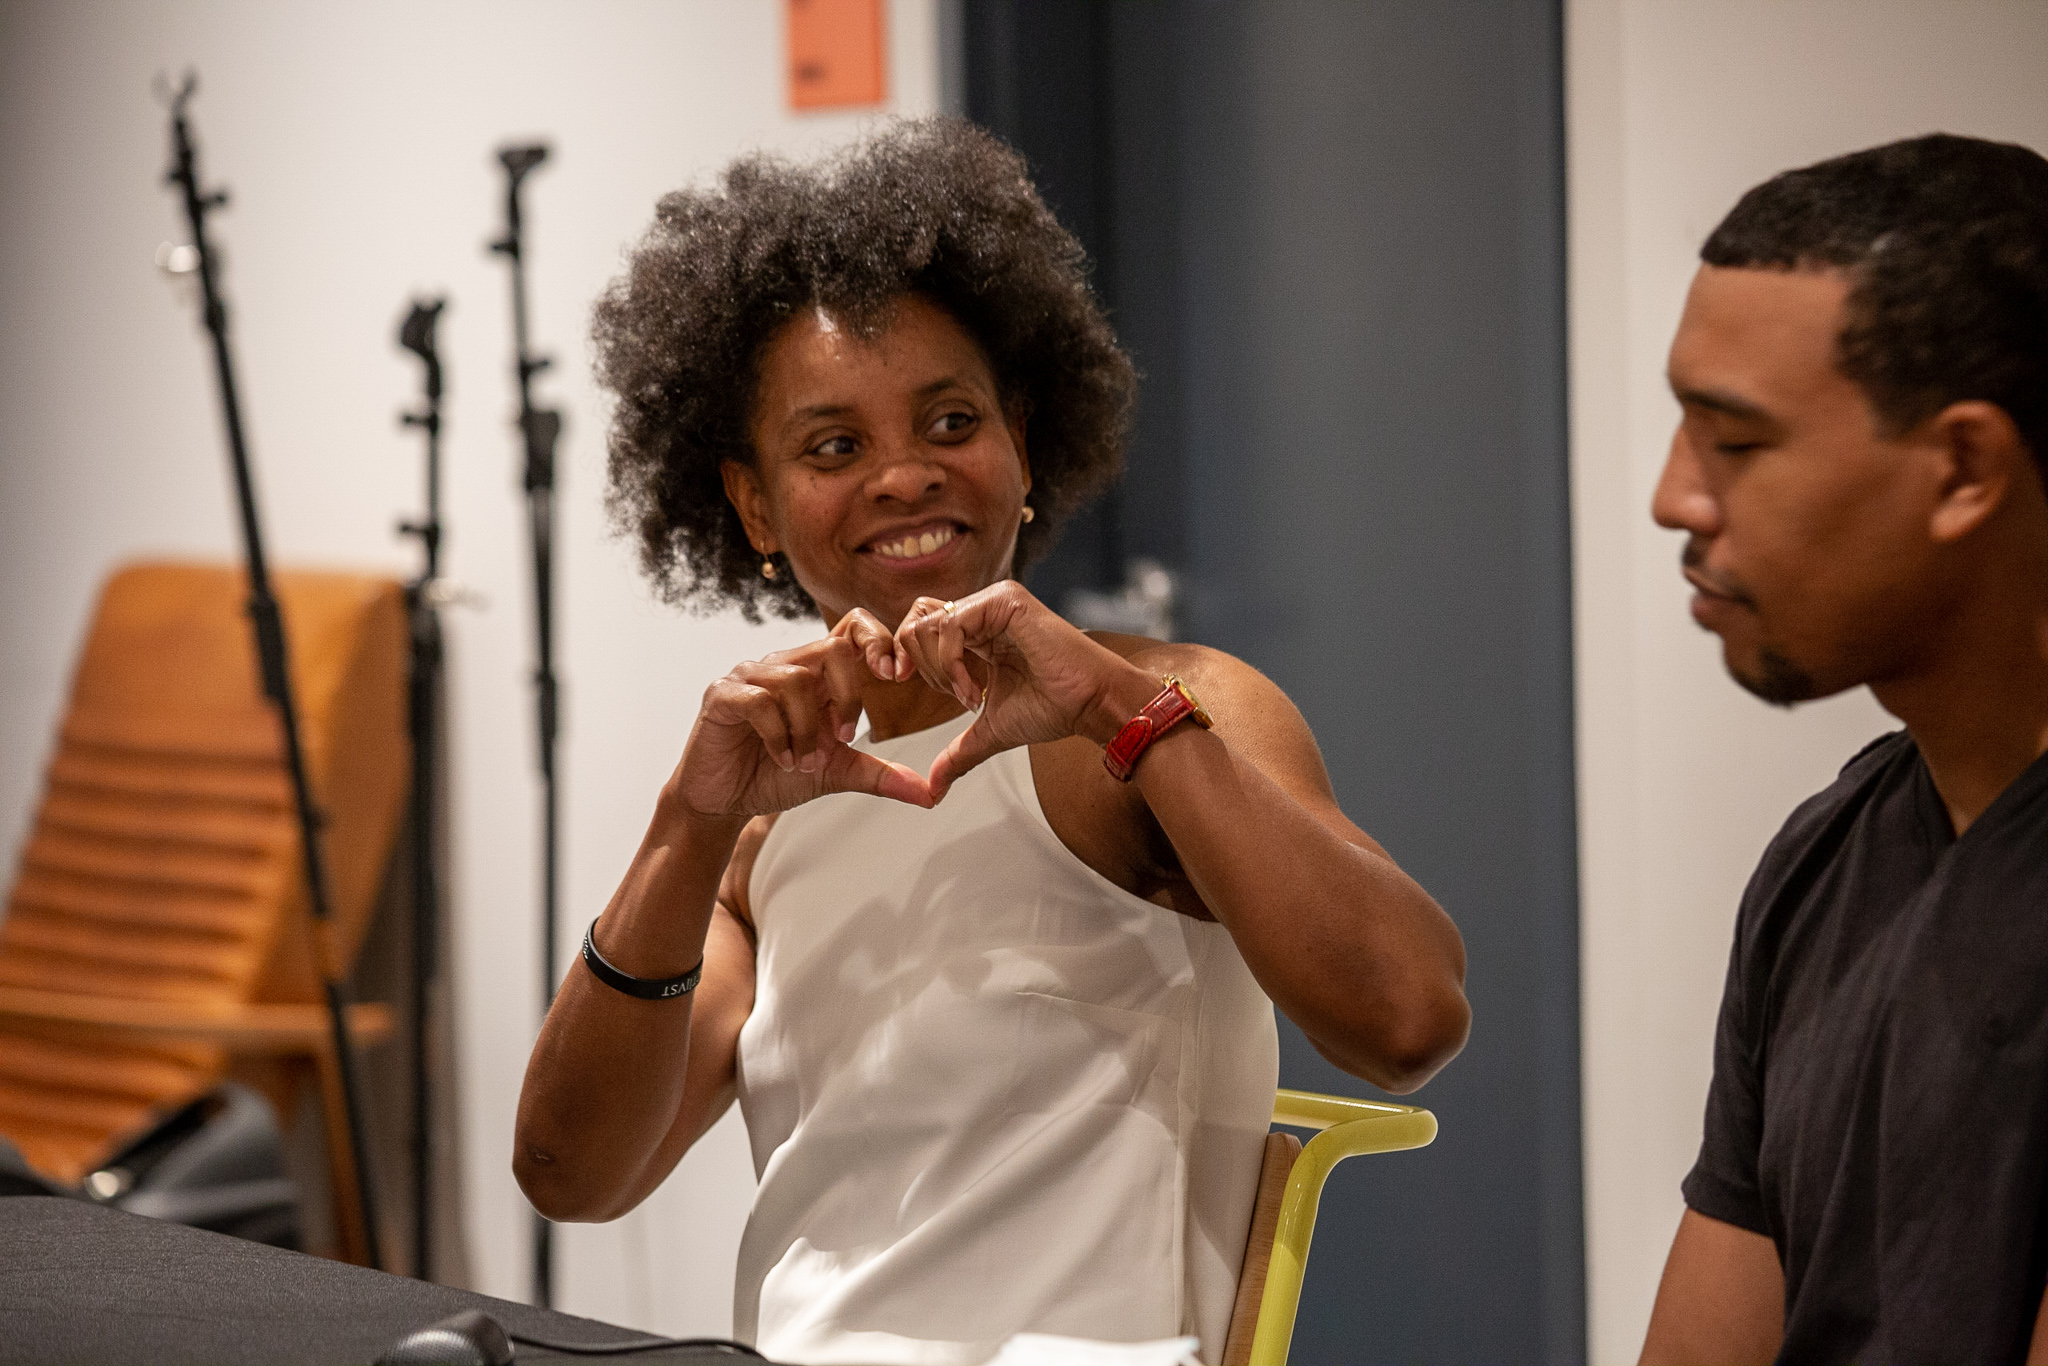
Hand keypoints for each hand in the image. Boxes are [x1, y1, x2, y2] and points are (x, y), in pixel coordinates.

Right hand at [674, 631, 932, 817]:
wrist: (723, 802)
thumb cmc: (776, 775)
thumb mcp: (836, 773)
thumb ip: (880, 775)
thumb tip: (931, 794)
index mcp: (816, 675)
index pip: (851, 630)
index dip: (878, 641)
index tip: (897, 675)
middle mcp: (784, 665)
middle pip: (831, 648)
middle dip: (849, 695)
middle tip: (846, 738)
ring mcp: (750, 676)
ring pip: (796, 681)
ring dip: (808, 729)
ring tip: (805, 762)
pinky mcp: (722, 696)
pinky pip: (760, 701)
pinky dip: (779, 735)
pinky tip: (784, 760)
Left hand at [893, 580, 1154, 799]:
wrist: (1091, 704)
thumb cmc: (1054, 708)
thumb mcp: (991, 730)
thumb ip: (958, 752)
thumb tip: (932, 790)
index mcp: (979, 629)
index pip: (921, 625)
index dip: (907, 654)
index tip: (907, 684)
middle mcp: (984, 608)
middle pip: (917, 618)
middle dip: (918, 663)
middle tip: (953, 696)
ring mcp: (994, 601)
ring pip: (930, 623)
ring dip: (940, 670)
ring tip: (970, 698)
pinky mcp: (1005, 601)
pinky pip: (951, 626)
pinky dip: (952, 664)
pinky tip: (976, 692)